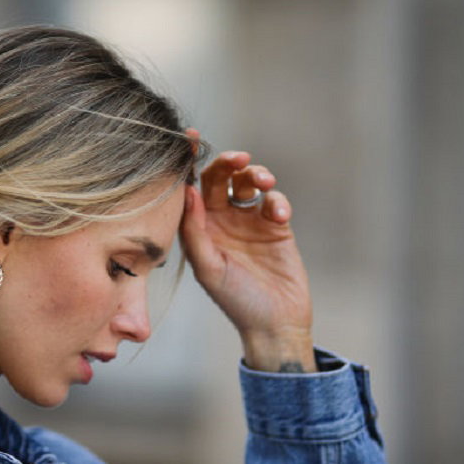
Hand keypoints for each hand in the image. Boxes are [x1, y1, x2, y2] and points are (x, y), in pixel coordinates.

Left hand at [179, 130, 315, 371]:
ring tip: (264, 183)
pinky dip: (277, 200)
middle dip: (230, 163)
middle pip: (221, 178)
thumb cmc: (235, 301)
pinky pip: (274, 200)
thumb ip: (195, 230)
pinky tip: (278, 214)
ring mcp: (249, 222)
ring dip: (257, 175)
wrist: (274, 324)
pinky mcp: (277, 227)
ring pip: (249, 183)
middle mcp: (221, 221)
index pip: (191, 188)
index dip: (189, 162)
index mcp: (199, 228)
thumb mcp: (208, 267)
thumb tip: (185, 191)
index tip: (191, 138)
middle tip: (240, 160)